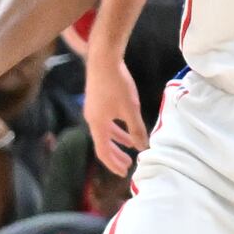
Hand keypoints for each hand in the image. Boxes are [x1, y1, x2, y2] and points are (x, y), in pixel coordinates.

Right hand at [80, 35, 151, 174]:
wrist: (103, 60)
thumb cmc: (117, 85)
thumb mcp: (130, 109)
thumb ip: (136, 129)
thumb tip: (142, 147)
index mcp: (97, 125)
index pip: (103, 151)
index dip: (113, 163)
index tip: (123, 173)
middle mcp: (92, 120)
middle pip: (103, 144)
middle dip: (115, 156)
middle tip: (127, 166)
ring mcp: (93, 111)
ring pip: (106, 132)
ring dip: (118, 142)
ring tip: (131, 150)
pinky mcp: (98, 102)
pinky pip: (107, 122)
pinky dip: (117, 130)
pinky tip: (128, 129)